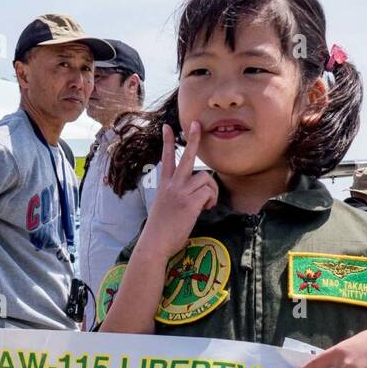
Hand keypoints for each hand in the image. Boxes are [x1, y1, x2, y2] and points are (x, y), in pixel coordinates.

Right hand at [138, 121, 218, 260]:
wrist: (154, 243)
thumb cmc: (160, 231)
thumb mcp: (164, 208)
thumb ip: (177, 197)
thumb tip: (194, 196)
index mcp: (165, 186)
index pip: (166, 159)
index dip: (167, 142)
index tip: (167, 127)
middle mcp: (172, 185)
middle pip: (186, 157)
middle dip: (193, 139)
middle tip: (197, 124)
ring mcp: (181, 193)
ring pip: (206, 178)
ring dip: (212, 190)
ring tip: (207, 203)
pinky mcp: (190, 203)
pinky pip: (209, 192)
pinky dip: (211, 200)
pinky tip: (205, 209)